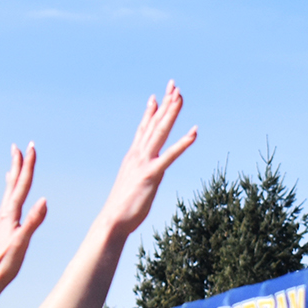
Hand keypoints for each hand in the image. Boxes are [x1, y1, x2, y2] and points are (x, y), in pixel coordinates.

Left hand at [0, 143, 47, 291]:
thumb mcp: (21, 243)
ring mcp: (2, 221)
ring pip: (9, 192)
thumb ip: (33, 222)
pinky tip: (9, 196)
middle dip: (19, 164)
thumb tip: (45, 200)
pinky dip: (10, 193)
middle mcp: (5, 214)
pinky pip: (7, 203)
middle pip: (14, 184)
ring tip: (13, 163)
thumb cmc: (4, 264)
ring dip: (13, 176)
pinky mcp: (2, 229)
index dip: (28, 165)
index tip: (32, 147)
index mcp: (11, 215)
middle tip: (19, 146)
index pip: (23, 185)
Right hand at [99, 81, 196, 234]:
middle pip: (154, 124)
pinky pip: (170, 155)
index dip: (151, 112)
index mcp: (133, 157)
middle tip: (174, 85)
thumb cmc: (122, 208)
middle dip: (165, 104)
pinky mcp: (152, 174)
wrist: (112, 222)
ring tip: (180, 96)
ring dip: (171, 113)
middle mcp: (138, 155)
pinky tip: (194, 132)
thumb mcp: (131, 185)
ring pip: (161, 132)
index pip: (143, 129)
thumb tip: (143, 174)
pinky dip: (183, 142)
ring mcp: (144, 163)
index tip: (156, 96)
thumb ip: (138, 175)